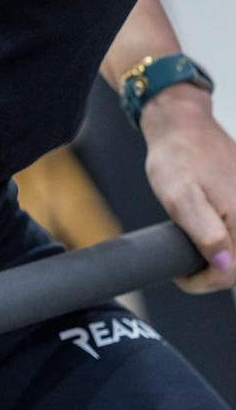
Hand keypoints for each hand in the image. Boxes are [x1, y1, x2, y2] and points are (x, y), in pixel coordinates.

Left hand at [142, 85, 235, 293]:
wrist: (183, 128)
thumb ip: (203, 233)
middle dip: (212, 272)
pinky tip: (209, 234)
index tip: (180, 275)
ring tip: (193, 249)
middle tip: (183, 264)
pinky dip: (225, 241)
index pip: (232, 272)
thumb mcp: (179, 199)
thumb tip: (224, 263)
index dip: (204, 282)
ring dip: (219, 258)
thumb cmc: (178, 159)